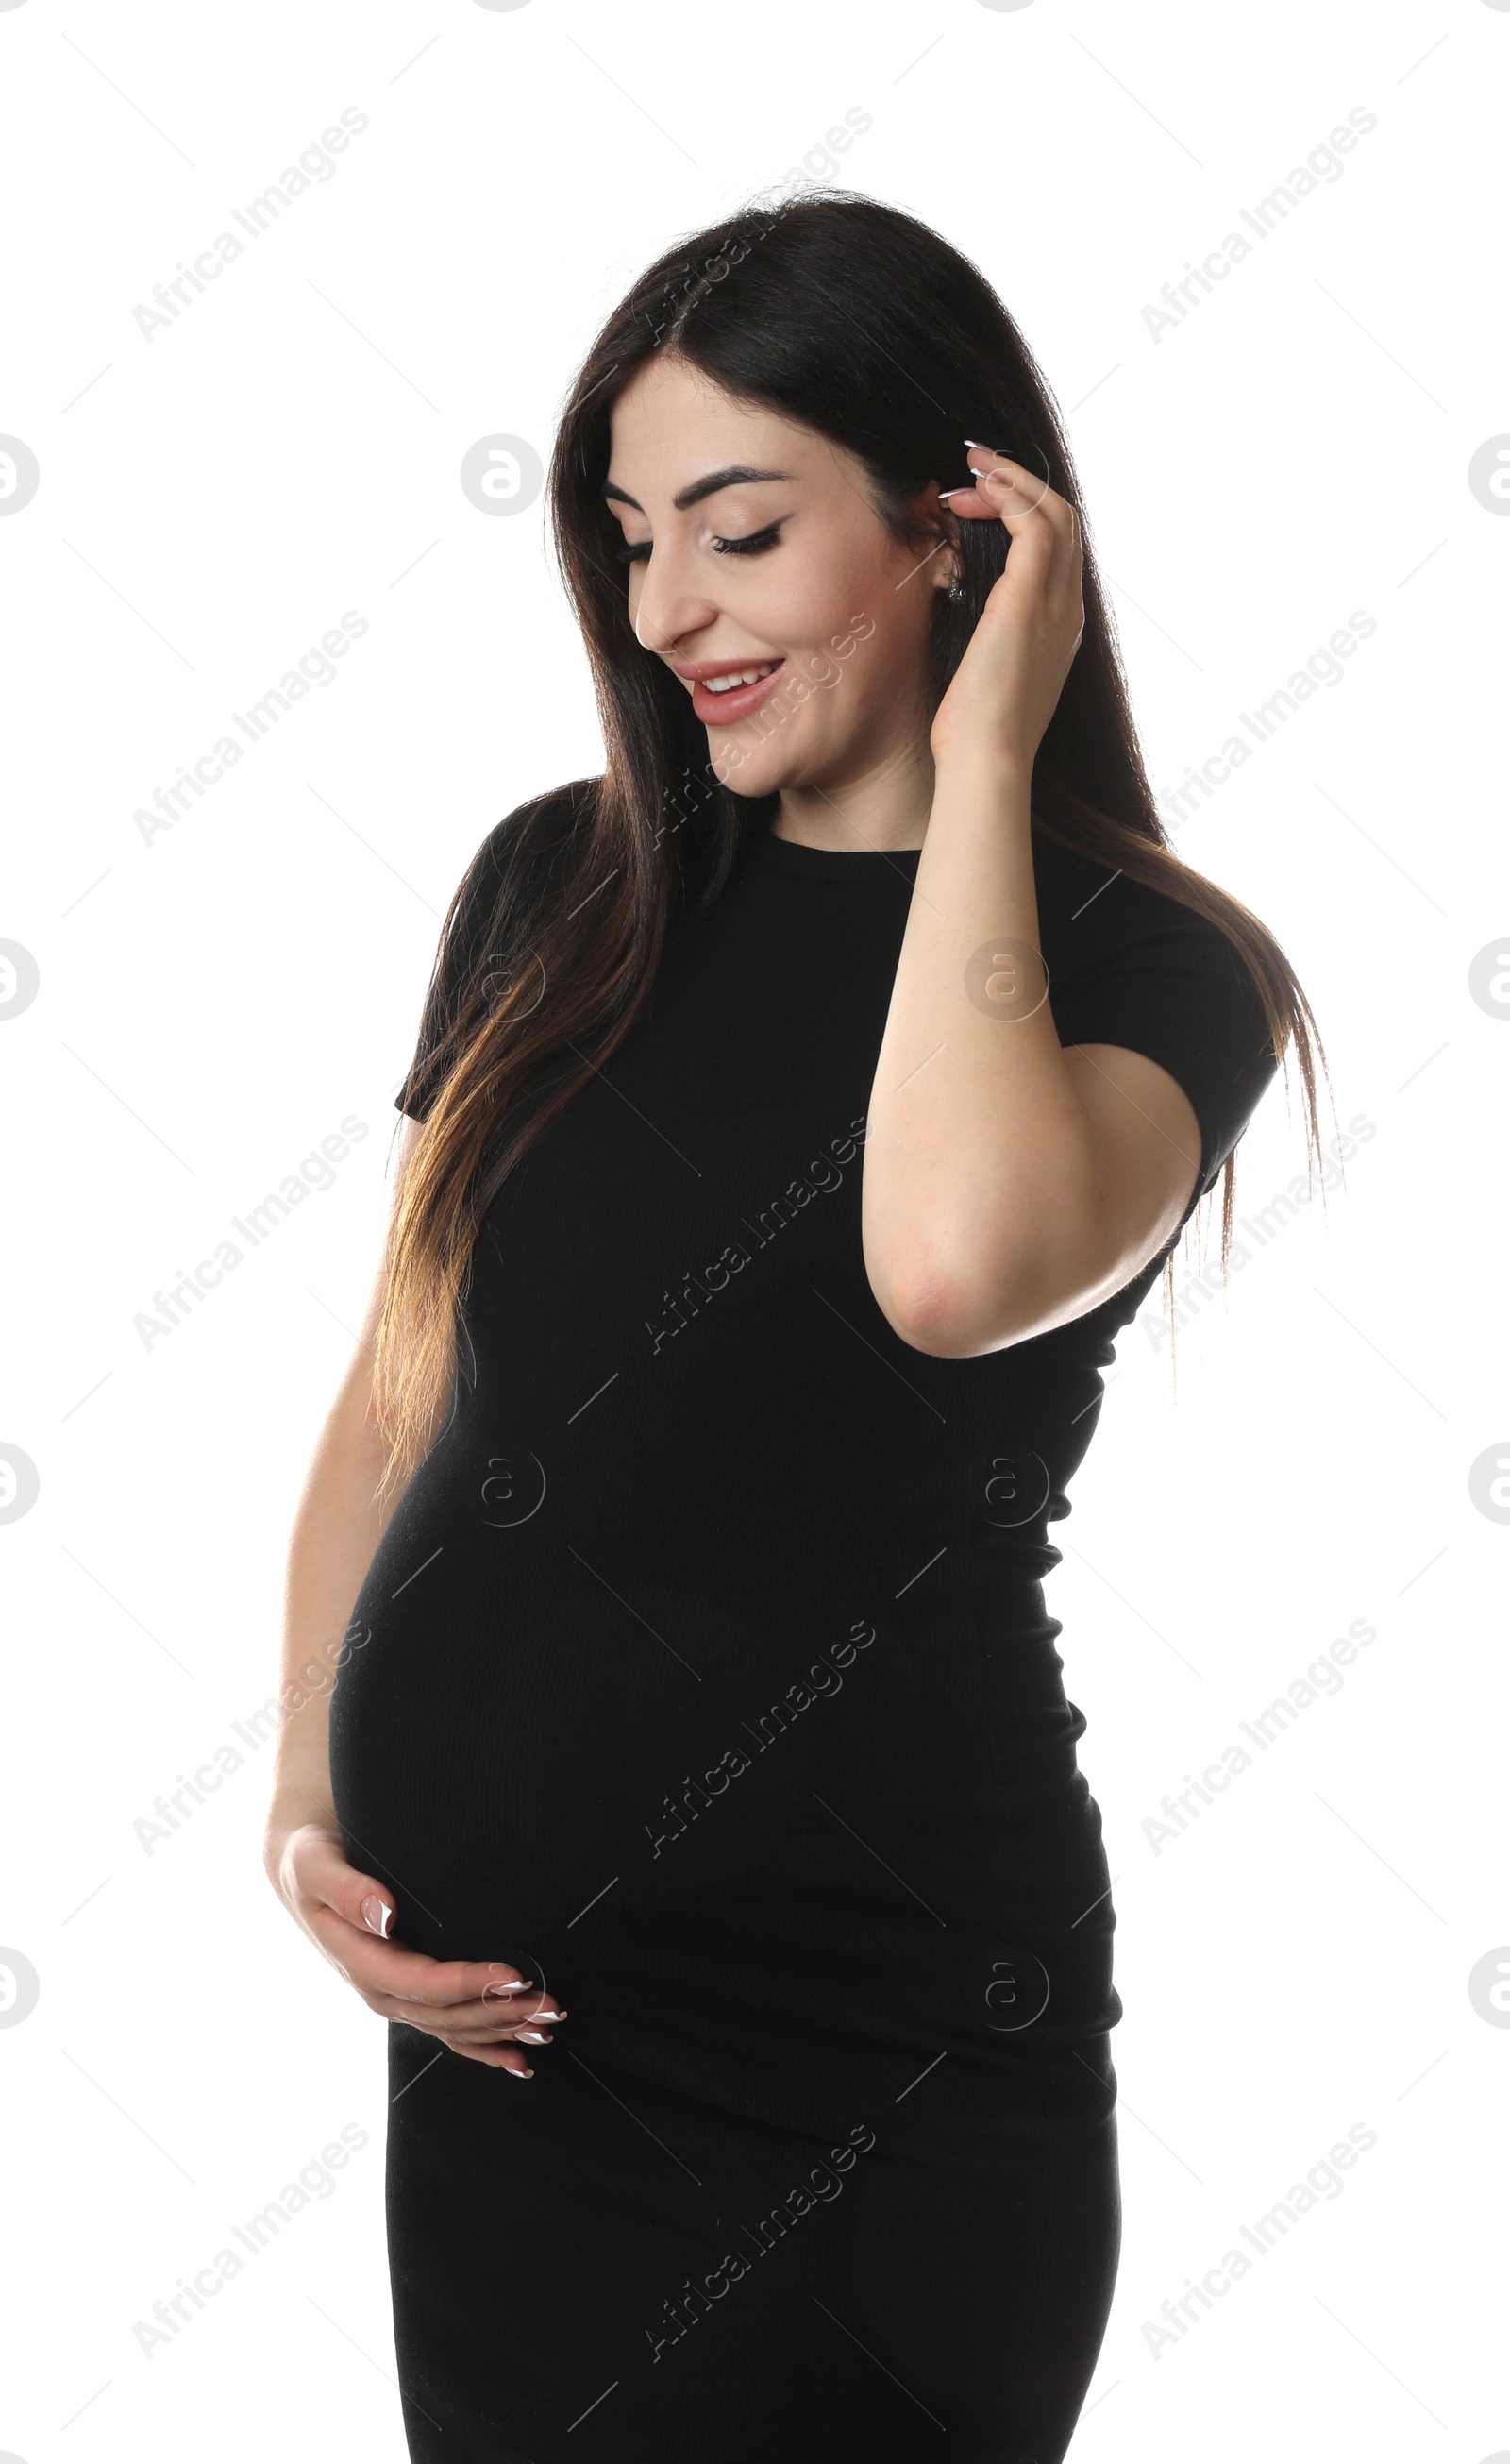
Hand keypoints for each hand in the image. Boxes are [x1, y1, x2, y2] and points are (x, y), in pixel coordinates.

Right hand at [264, 1811, 564, 2076]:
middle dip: (499, 2013)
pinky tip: (518, 2058)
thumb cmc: (310, 1861)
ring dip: (501, 2031)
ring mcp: (393, 1996)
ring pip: (452, 2027)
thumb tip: (383, 1913)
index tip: (513, 1974)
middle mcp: (378, 1987)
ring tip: (547, 2024)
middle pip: (446, 2013)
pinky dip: (484, 2046)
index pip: (421, 1983)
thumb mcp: (315, 1866)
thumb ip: (347, 1889)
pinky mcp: (407, 1993)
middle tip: (550, 2003)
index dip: (468, 1983)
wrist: (300, 1871)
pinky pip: (447, 2029)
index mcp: (359, 1961)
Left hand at [929, 447, 1083, 773]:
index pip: (1057, 547)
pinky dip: (1008, 497)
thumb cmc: (973, 727)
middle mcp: (1067, 608)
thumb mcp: (982, 668)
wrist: (986, 758)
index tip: (979, 501)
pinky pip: (1034, 525)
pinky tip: (975, 492)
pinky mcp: (1030, 600)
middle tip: (976, 467)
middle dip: (1020, 483)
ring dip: (1012, 480)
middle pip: (1064, 519)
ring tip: (971, 470)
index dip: (1023, 511)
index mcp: (1059, 624)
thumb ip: (983, 630)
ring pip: (1055, 511)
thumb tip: (952, 596)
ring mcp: (1055, 602)